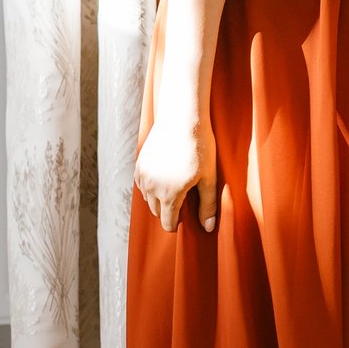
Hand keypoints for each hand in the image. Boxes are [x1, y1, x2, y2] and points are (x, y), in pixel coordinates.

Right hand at [134, 107, 219, 233]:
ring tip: (174, 189)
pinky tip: (162, 178)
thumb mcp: (209, 177)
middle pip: (157, 211)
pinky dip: (150, 187)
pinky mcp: (139, 165)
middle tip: (182, 202)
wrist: (182, 119)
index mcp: (170, 195)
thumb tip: (208, 228)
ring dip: (158, 199)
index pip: (167, 222)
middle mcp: (152, 188)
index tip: (181, 224)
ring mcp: (143, 176)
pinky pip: (141, 185)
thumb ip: (208, 204)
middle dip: (168, 211)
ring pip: (148, 199)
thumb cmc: (200, 147)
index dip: (174, 225)